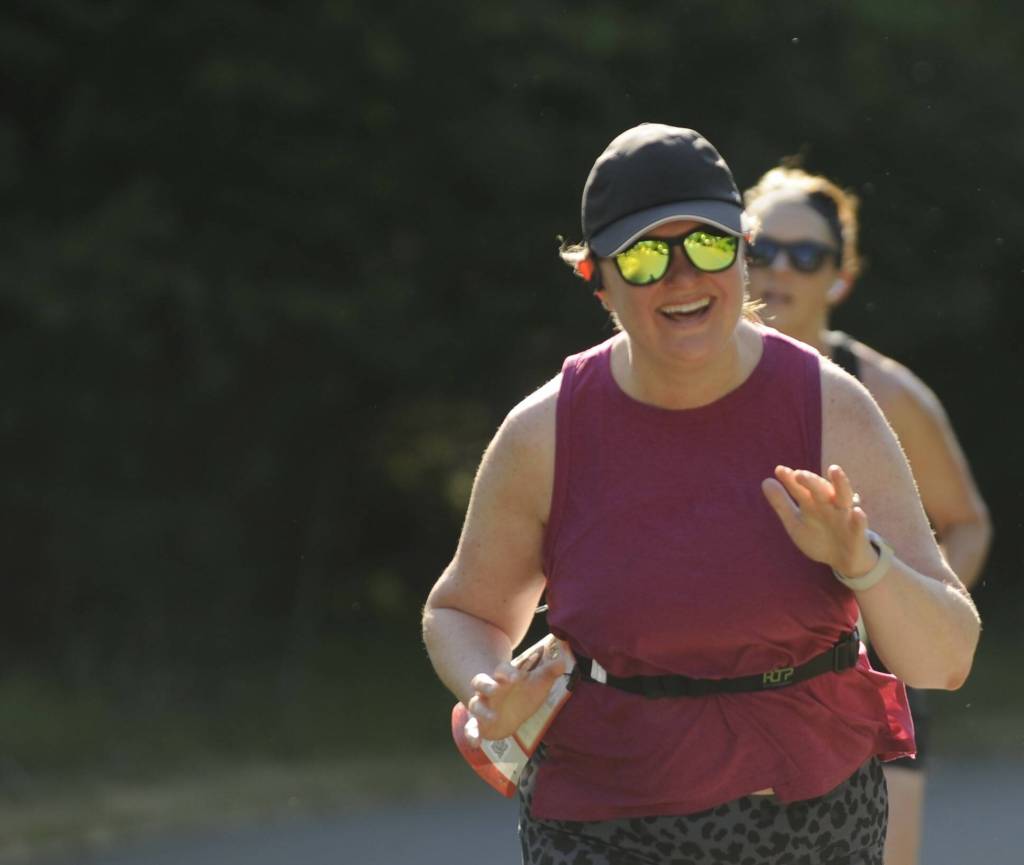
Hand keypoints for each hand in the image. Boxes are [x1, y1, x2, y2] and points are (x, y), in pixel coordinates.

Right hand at [463, 647, 568, 746]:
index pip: (502, 670)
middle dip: (486, 685)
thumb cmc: (525, 691)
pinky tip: (475, 743)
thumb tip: (563, 662)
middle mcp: (490, 690)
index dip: (508, 672)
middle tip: (495, 689)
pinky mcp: (479, 724)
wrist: (511, 708)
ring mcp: (483, 706)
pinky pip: (471, 728)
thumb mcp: (539, 682)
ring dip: (482, 711)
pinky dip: (471, 734)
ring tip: (493, 717)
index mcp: (503, 677)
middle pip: (480, 682)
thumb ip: (549, 672)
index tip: (518, 677)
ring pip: (474, 704)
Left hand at [762, 464, 878, 577]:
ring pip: (844, 497)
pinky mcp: (858, 534)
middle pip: (820, 489)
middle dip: (811, 481)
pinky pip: (860, 525)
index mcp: (812, 502)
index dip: (790, 479)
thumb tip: (765, 481)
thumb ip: (781, 503)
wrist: (844, 560)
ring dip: (840, 483)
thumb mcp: (796, 522)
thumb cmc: (819, 536)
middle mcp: (829, 505)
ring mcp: (844, 518)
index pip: (801, 488)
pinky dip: (859, 519)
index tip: (779, 470)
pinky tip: (857, 511)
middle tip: (799, 474)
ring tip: (834, 470)